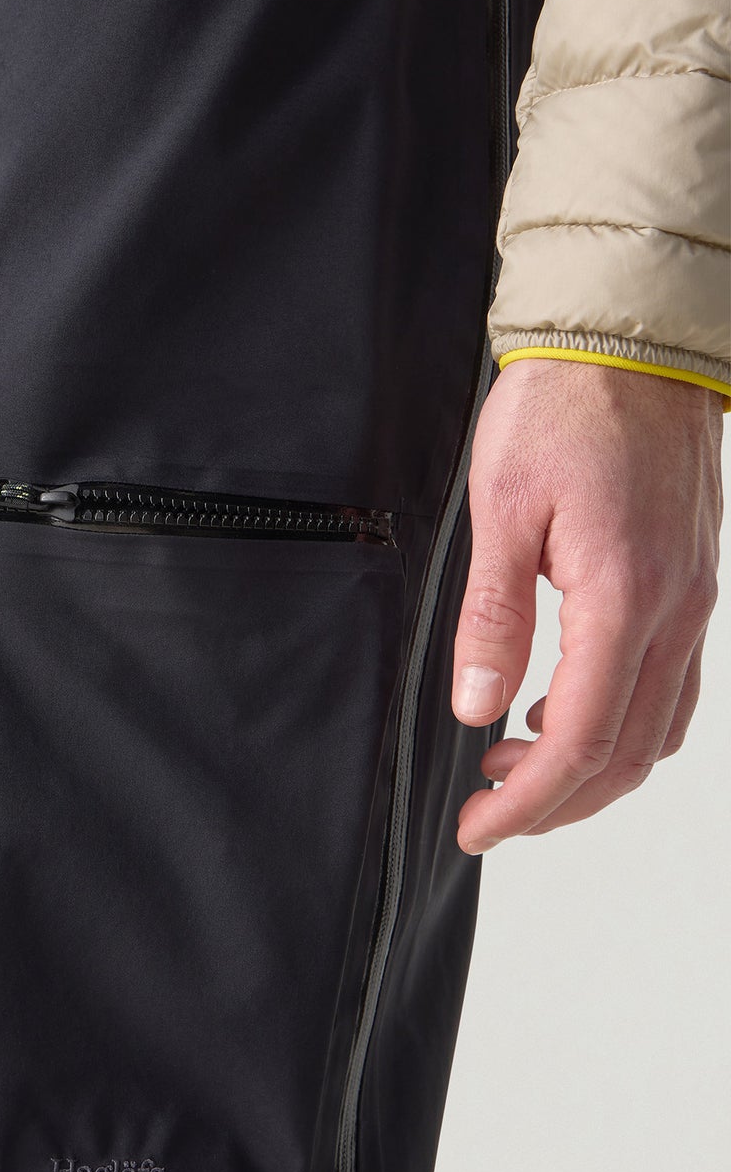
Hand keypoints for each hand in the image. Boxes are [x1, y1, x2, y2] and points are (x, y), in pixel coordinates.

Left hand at [451, 359, 723, 853]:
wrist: (632, 343)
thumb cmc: (563, 410)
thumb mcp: (502, 511)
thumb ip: (491, 618)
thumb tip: (477, 706)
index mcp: (626, 597)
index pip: (583, 740)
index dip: (529, 801)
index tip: (480, 827)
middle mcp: (677, 610)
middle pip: (629, 753)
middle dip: (557, 802)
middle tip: (490, 816)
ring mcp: (694, 600)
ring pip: (658, 728)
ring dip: (591, 769)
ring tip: (512, 769)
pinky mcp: (691, 584)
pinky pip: (670, 685)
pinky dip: (620, 723)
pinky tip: (561, 709)